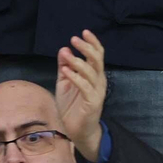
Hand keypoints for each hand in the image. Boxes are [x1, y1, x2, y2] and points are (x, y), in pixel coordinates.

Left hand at [55, 30, 106, 161]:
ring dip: (77, 61)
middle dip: (86, 47)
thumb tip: (63, 49)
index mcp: (94, 75)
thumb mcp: (65, 83)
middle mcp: (99, 80)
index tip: (84, 31)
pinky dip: (75, 77)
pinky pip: (84, 86)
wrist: (77, 131)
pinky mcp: (92, 102)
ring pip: (90, 71)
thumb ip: (65, 66)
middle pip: (97, 59)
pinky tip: (65, 71)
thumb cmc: (72, 106)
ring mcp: (97, 91)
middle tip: (74, 39)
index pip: (97, 54)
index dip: (92, 42)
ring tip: (66, 54)